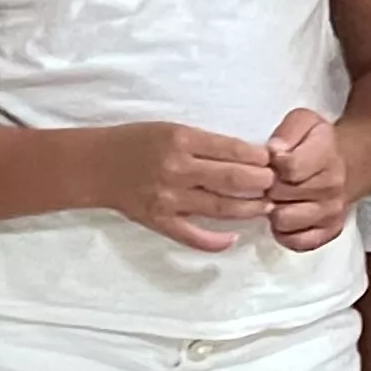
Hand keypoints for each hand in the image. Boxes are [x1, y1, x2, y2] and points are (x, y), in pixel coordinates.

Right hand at [104, 122, 274, 251]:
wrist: (96, 165)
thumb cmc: (136, 142)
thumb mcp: (171, 128)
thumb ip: (205, 144)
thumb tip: (246, 157)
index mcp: (181, 140)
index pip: (233, 150)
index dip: (259, 157)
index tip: (272, 160)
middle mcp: (177, 169)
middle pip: (233, 180)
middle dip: (262, 183)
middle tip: (275, 184)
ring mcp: (169, 199)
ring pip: (221, 208)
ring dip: (249, 210)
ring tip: (265, 207)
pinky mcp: (160, 220)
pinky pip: (193, 237)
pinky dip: (216, 241)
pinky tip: (232, 238)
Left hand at [263, 107, 352, 250]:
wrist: (345, 164)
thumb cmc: (315, 142)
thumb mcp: (303, 122)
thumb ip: (287, 131)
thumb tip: (274, 152)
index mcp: (326, 152)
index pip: (289, 167)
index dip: (271, 164)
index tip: (271, 160)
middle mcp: (334, 184)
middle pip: (281, 194)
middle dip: (268, 186)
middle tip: (270, 180)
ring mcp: (333, 210)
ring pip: (285, 220)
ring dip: (273, 210)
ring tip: (276, 197)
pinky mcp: (330, 231)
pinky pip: (297, 243)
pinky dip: (284, 233)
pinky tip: (285, 214)